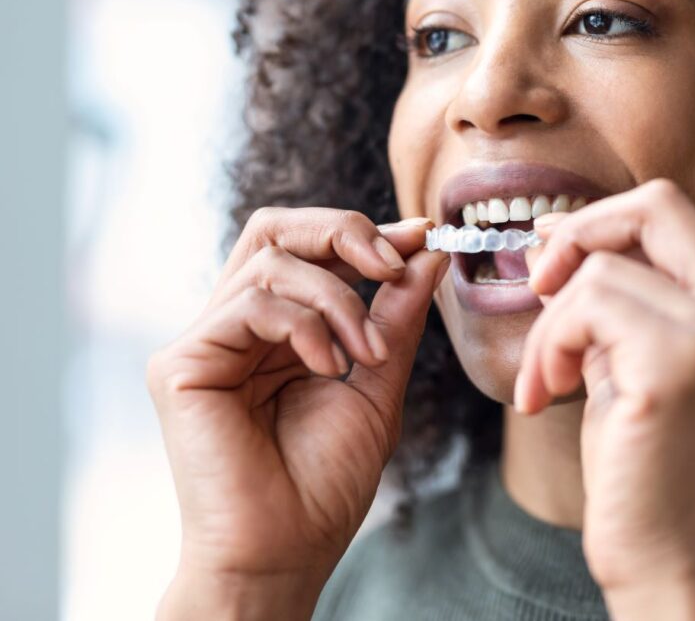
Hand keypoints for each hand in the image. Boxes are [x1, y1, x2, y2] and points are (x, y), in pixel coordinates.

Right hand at [146, 208, 448, 617]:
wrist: (285, 551)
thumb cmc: (325, 482)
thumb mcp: (377, 382)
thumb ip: (395, 316)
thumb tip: (426, 252)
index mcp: (277, 331)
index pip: (308, 251)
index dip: (362, 234)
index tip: (421, 235)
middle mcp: (237, 328)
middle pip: (275, 230)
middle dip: (342, 232)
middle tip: (392, 261)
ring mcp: (206, 342)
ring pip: (270, 261)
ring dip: (338, 298)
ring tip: (368, 353)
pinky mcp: (182, 363)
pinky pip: (250, 303)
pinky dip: (304, 326)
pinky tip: (329, 368)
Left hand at [517, 179, 694, 617]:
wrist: (673, 567)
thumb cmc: (649, 476)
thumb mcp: (641, 370)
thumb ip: (618, 305)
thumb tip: (555, 241)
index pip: (677, 216)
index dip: (606, 221)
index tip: (555, 257)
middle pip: (657, 205)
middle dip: (579, 231)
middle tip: (538, 282)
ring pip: (600, 271)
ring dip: (550, 325)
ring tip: (546, 382)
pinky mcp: (678, 367)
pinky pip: (585, 308)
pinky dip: (550, 345)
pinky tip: (546, 394)